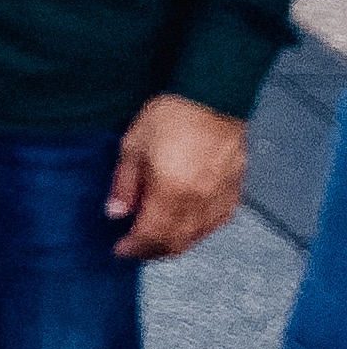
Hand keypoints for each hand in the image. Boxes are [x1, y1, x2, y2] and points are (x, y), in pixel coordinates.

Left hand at [104, 94, 245, 262]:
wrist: (212, 97)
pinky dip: (197, 232)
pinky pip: (215, 224)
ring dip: (174, 244)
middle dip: (152, 251)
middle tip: (135, 249)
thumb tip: (115, 213)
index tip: (120, 249)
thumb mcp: (133, 146)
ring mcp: (219, 199)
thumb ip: (124, 184)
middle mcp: (199, 203)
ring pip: (196, 237)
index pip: (150, 236)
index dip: (133, 248)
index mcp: (172, 193)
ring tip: (156, 240)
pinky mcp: (233, 192)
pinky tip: (185, 227)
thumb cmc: (172, 116)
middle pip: (175, 243)